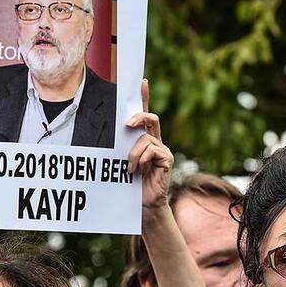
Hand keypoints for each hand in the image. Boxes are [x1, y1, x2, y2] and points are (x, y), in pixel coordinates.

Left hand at [126, 79, 173, 211]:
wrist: (143, 204)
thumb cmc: (131, 184)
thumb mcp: (122, 160)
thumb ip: (123, 146)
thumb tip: (118, 131)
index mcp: (145, 140)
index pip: (145, 115)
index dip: (145, 98)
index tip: (142, 82)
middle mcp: (155, 142)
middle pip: (151, 118)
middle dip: (139, 116)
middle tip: (128, 124)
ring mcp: (162, 150)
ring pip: (145, 139)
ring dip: (133, 154)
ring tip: (129, 168)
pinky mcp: (167, 158)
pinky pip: (151, 149)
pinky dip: (141, 159)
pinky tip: (137, 171)